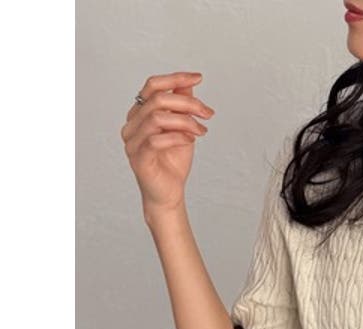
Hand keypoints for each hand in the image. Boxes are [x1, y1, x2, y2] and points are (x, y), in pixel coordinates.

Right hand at [119, 70, 215, 215]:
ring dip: (185, 121)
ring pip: (157, 117)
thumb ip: (182, 107)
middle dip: (187, 103)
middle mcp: (132, 124)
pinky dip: (177, 137)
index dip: (175, 79)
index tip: (198, 78)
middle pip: (157, 100)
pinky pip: (156, 140)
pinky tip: (191, 140)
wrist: (169, 193)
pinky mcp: (138, 157)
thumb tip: (189, 83)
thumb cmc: (173, 162)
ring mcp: (132, 141)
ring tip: (201, 131)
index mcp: (140, 113)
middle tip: (208, 114)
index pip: (153, 86)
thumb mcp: (183, 129)